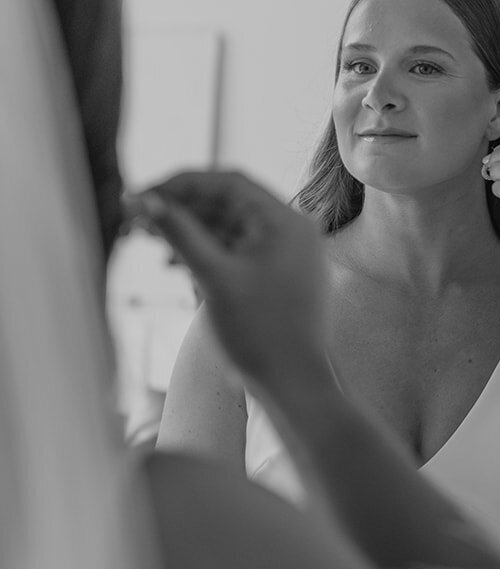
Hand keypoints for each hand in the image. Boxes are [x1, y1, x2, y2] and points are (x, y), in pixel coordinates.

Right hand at [128, 169, 328, 389]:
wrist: (293, 385)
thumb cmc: (260, 334)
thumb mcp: (214, 278)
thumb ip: (181, 234)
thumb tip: (145, 200)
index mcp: (286, 222)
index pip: (228, 183)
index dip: (181, 184)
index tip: (143, 194)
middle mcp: (293, 231)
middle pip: (228, 204)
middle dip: (181, 209)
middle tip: (137, 217)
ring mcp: (288, 254)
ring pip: (231, 229)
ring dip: (191, 231)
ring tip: (148, 239)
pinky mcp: (280, 276)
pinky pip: (239, 251)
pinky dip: (208, 252)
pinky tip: (174, 261)